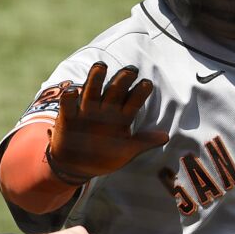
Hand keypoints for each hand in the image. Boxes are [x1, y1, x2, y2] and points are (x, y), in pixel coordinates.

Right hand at [46, 62, 168, 183]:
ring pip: (92, 91)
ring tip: (101, 66)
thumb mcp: (126, 152)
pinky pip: (68, 105)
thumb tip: (166, 136)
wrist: (77, 167)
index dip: (140, 93)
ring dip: (96, 78)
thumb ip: (144, 142)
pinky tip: (73, 91)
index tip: (147, 84)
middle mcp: (105, 109)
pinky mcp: (68, 117)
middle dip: (122, 79)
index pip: (133, 101)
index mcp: (121, 116)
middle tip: (131, 70)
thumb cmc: (104, 157)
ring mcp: (86, 111)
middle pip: (114, 90)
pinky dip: (69, 97)